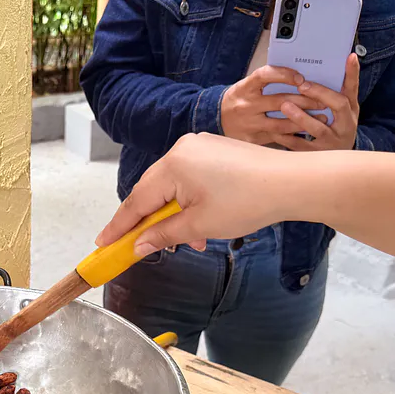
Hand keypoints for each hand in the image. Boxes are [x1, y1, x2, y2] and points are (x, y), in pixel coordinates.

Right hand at [95, 133, 309, 253]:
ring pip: (172, 186)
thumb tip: (137, 246)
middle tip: (135, 246)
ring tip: (187, 241)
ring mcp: (200, 147)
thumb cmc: (247, 202)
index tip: (102, 243)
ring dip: (172, 215)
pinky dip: (188, 201)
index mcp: (172, 165)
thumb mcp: (199, 226)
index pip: (136, 201)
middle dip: (147, 222)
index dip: (119, 226)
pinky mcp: (215, 151)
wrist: (292, 183)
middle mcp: (182, 149)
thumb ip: (162, 235)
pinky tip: (199, 222)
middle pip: (151, 191)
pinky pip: (190, 178)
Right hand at [219, 65, 323, 144]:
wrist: (216, 118)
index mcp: (245, 88)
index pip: (265, 75)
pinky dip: (293, 135)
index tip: (301, 78)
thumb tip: (299, 79)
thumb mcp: (248, 86)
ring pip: (280, 124)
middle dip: (305, 101)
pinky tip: (307, 132)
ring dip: (303, 120)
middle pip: (279, 101)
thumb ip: (268, 82)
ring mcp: (249, 124)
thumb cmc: (239, 99)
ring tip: (321, 117)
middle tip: (322, 101)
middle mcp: (246, 106)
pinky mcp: (252, 140)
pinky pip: (276, 138)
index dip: (284, 75)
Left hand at [276, 54, 360, 150]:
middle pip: (338, 107)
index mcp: (351, 111)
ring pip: (317, 129)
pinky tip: (275, 129)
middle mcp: (346, 126)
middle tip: (302, 85)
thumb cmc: (337, 126)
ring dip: (301, 116)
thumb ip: (343, 87)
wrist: (338, 161)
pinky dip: (287, 137)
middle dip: (321, 94)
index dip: (352, 73)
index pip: (353, 89)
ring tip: (285, 106)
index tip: (348, 57)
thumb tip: (348, 57)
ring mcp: (332, 142)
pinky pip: (301, 146)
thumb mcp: (344, 109)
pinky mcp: (317, 155)